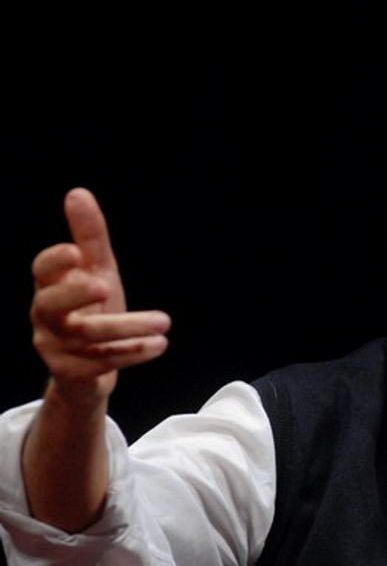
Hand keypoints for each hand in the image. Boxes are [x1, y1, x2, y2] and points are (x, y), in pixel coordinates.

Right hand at [29, 188, 170, 404]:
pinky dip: (131, 353)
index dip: (55, 262)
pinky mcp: (70, 373)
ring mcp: (54, 346)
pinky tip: (159, 344)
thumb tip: (77, 192)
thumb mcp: (97, 270)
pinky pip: (100, 363)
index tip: (75, 253)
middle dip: (75, 294)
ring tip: (164, 321)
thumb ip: (89, 237)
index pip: (42, 270)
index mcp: (50, 287)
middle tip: (104, 284)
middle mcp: (45, 316)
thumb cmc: (91, 309)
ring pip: (87, 336)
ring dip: (128, 327)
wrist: (88, 371)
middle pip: (51, 305)